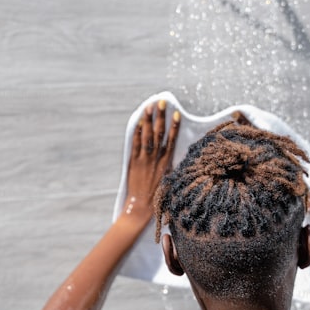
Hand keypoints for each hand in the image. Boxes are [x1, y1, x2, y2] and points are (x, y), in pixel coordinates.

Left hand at [123, 100, 179, 222]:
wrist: (141, 207)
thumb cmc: (156, 196)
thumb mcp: (168, 180)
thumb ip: (169, 166)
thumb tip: (172, 154)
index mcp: (167, 163)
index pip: (171, 140)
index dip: (174, 126)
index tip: (176, 113)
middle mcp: (156, 159)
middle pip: (159, 134)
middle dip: (160, 117)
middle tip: (161, 102)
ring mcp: (144, 160)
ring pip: (147, 136)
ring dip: (148, 120)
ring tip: (149, 107)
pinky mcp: (134, 163)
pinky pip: (136, 145)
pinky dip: (138, 133)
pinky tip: (140, 122)